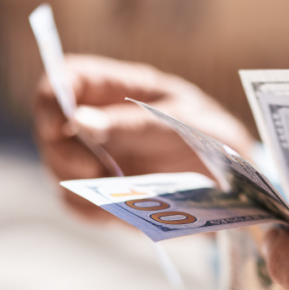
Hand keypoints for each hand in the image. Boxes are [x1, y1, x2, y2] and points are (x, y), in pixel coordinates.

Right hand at [34, 54, 253, 219]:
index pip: (67, 78)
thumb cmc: (214, 140)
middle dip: (64, 154)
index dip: (53, 96)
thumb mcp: (185, 125)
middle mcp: (100, 122)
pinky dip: (94, 212)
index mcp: (120, 88)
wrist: (238, 188)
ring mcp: (98, 159)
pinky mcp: (104, 194)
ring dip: (78, 186)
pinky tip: (123, 211)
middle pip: (50, 131)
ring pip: (58, 171)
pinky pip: (78, 206)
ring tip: (119, 193)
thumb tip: (80, 120)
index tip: (61, 124)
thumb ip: (135, 123)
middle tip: (94, 172)